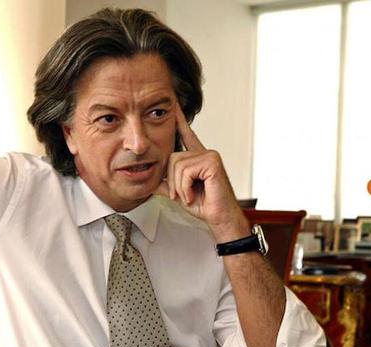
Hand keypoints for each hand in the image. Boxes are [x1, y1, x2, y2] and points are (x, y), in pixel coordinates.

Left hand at [156, 105, 248, 241]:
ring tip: (189, 195)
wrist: (219, 217)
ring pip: (177, 165)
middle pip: (172, 157)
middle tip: (182, 195)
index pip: (186, 135)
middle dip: (172, 181)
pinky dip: (185, 187)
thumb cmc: (204, 205)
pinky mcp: (212, 162)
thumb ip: (165, 183)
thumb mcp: (178, 193)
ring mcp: (209, 155)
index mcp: (197, 158)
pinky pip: (186, 171)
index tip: (174, 105)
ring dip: (179, 186)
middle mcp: (204, 153)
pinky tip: (194, 194)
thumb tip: (151, 181)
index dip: (179, 120)